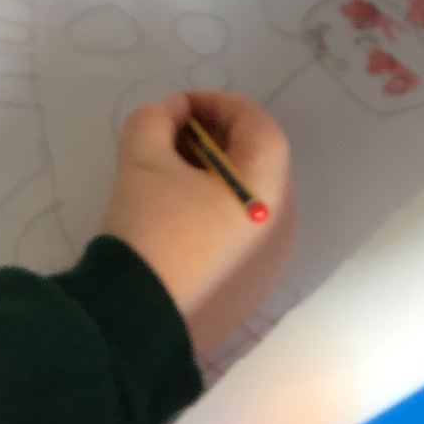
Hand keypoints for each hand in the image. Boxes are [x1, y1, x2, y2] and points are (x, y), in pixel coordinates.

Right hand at [103, 91, 292, 355]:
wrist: (140, 321)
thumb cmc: (151, 230)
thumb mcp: (141, 159)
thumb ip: (154, 119)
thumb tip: (170, 114)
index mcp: (268, 189)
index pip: (257, 124)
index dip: (216, 103)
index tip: (177, 107)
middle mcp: (283, 224)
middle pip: (257, 160)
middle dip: (214, 138)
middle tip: (170, 136)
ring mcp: (270, 261)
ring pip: (250, 197)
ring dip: (215, 174)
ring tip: (169, 174)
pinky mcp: (251, 288)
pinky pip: (243, 232)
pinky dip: (216, 210)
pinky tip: (176, 217)